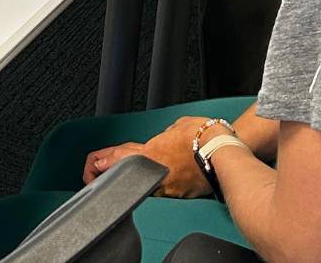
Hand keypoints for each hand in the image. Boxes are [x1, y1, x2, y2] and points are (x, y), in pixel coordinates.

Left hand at [83, 118, 211, 198]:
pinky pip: (168, 188)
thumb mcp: (178, 125)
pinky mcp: (184, 194)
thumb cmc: (204, 134)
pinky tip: (168, 176)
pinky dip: (165, 182)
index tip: (95, 162)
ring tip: (137, 170)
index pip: (123, 157)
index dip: (107, 160)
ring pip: (149, 182)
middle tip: (102, 169)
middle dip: (116, 170)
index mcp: (153, 152)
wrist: (224, 152)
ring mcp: (171, 187)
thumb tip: (164, 138)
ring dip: (143, 176)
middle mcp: (159, 173)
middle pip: (131, 173)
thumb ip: (165, 135)